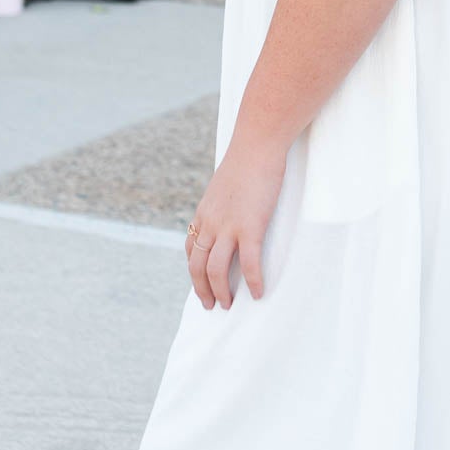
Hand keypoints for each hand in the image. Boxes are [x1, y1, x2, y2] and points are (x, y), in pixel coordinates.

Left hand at [185, 131, 287, 308]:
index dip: (194, 269)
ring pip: (216, 270)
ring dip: (220, 292)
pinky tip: (258, 293)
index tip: (201, 281)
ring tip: (228, 305)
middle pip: (197, 265)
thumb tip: (233, 208)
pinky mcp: (251, 226)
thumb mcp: (226, 182)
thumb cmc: (247, 158)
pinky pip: (249, 263)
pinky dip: (252, 282)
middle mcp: (210, 222)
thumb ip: (225, 200)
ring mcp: (229, 226)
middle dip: (201, 289)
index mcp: (204, 212)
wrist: (257, 144)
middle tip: (211, 305)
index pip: (191, 247)